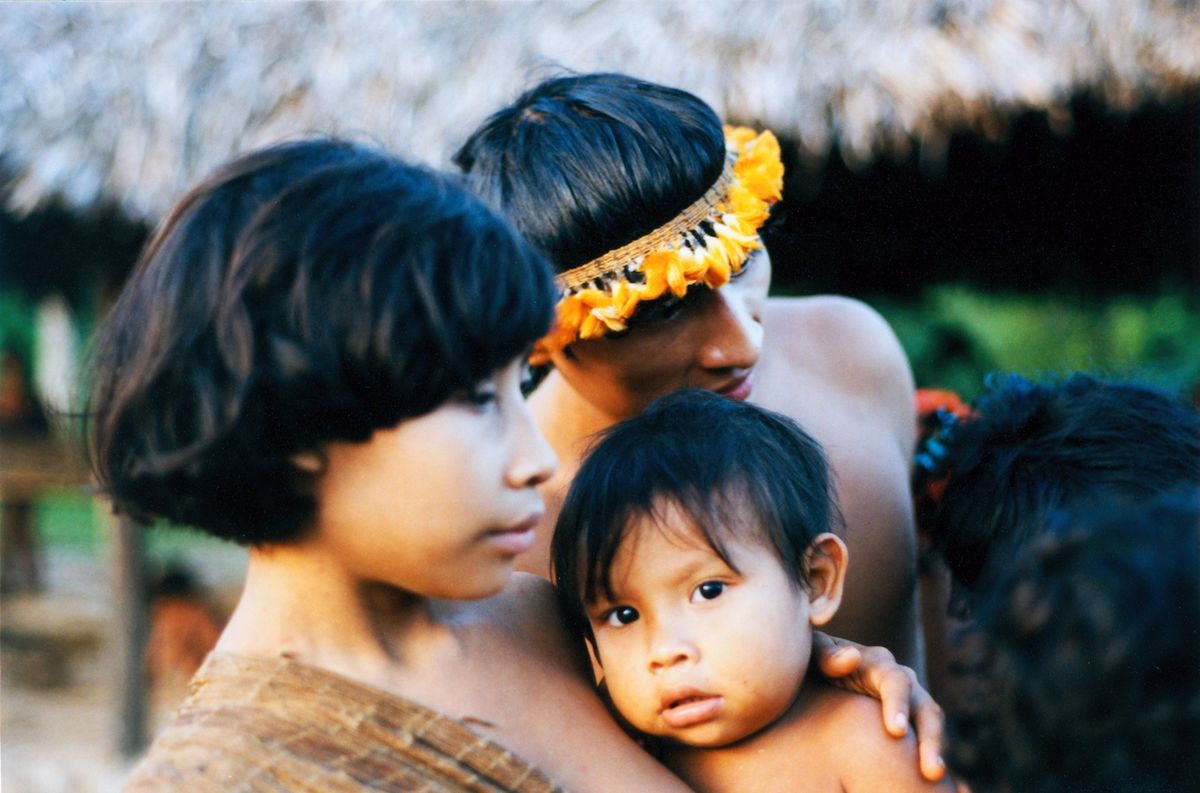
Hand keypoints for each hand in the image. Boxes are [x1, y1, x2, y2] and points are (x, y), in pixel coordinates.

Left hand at [811, 631, 945, 782]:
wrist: (818, 674)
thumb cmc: (813, 661)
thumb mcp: (812, 651)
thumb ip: (827, 654)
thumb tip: (852, 657)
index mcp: (878, 664)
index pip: (896, 682)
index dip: (898, 705)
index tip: (895, 731)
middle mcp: (902, 683)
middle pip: (925, 708)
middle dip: (930, 739)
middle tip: (932, 771)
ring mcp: (909, 704)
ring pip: (931, 727)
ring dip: (935, 752)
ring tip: (936, 779)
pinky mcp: (908, 724)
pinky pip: (926, 743)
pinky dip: (934, 759)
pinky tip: (943, 786)